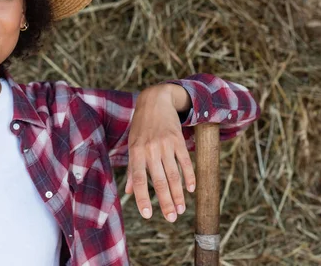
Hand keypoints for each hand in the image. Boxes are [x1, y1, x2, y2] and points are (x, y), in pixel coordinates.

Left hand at [125, 84, 195, 222]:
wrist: (155, 101)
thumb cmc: (141, 126)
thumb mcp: (132, 144)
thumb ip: (133, 169)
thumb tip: (129, 192)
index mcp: (136, 152)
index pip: (140, 180)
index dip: (143, 198)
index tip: (148, 215)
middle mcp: (150, 150)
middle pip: (160, 181)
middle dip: (166, 202)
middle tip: (172, 219)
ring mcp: (165, 145)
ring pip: (174, 175)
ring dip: (178, 194)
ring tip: (181, 210)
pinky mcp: (178, 140)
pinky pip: (185, 162)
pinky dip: (189, 177)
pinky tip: (191, 190)